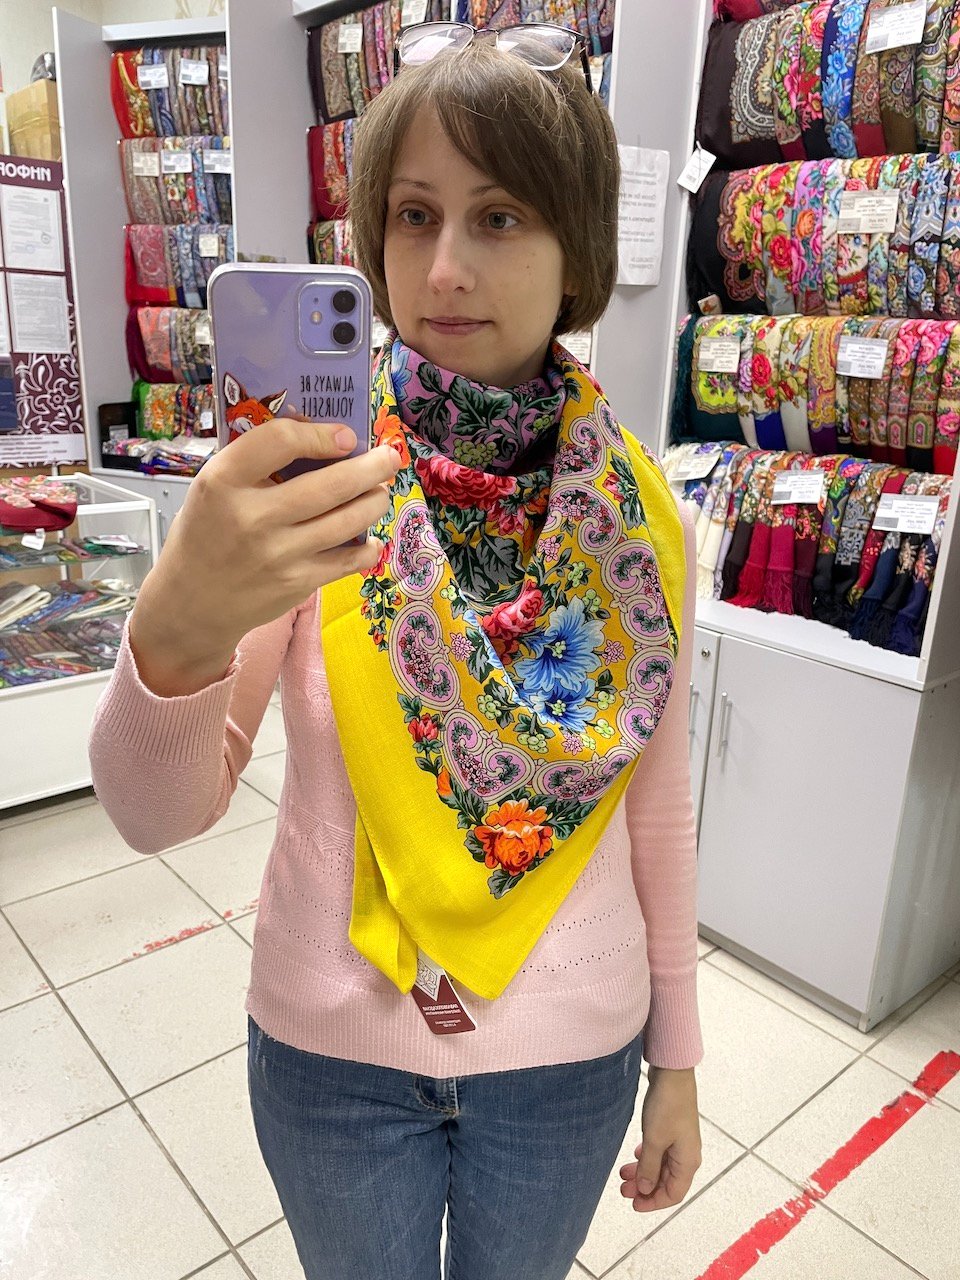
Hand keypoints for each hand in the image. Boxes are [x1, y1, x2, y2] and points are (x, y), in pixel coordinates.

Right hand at [130, 415, 401, 694]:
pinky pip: (347, 560)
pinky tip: (370, 536)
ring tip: (380, 492)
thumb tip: (319, 430)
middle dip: (371, 467)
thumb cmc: (206, 532)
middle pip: (330, 484)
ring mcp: (278, 555)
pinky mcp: (296, 584)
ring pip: (347, 521)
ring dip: (374, 501)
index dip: (320, 433)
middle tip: (389, 457)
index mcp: (223, 482)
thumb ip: (257, 461)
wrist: (191, 602)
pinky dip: (367, 546)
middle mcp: (252, 518)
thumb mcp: (214, 487)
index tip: (345, 435)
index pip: (280, 441)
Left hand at [619, 1067, 701, 1213]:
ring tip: (623, 1173)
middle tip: (623, 1189)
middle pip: (666, 1182)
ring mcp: (680, 1142)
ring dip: (643, 1172)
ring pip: (661, 1167)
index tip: (634, 1204)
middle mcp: (687, 1155)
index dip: (654, 1203)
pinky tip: (635, 1155)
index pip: (673, 1194)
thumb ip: (649, 1168)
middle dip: (645, 1188)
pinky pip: (660, 1152)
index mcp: (688, 1162)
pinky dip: (647, 1158)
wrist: (672, 1073)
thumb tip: (646, 1190)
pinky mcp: (672, 1129)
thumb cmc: (667, 1105)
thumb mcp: (654, 1140)